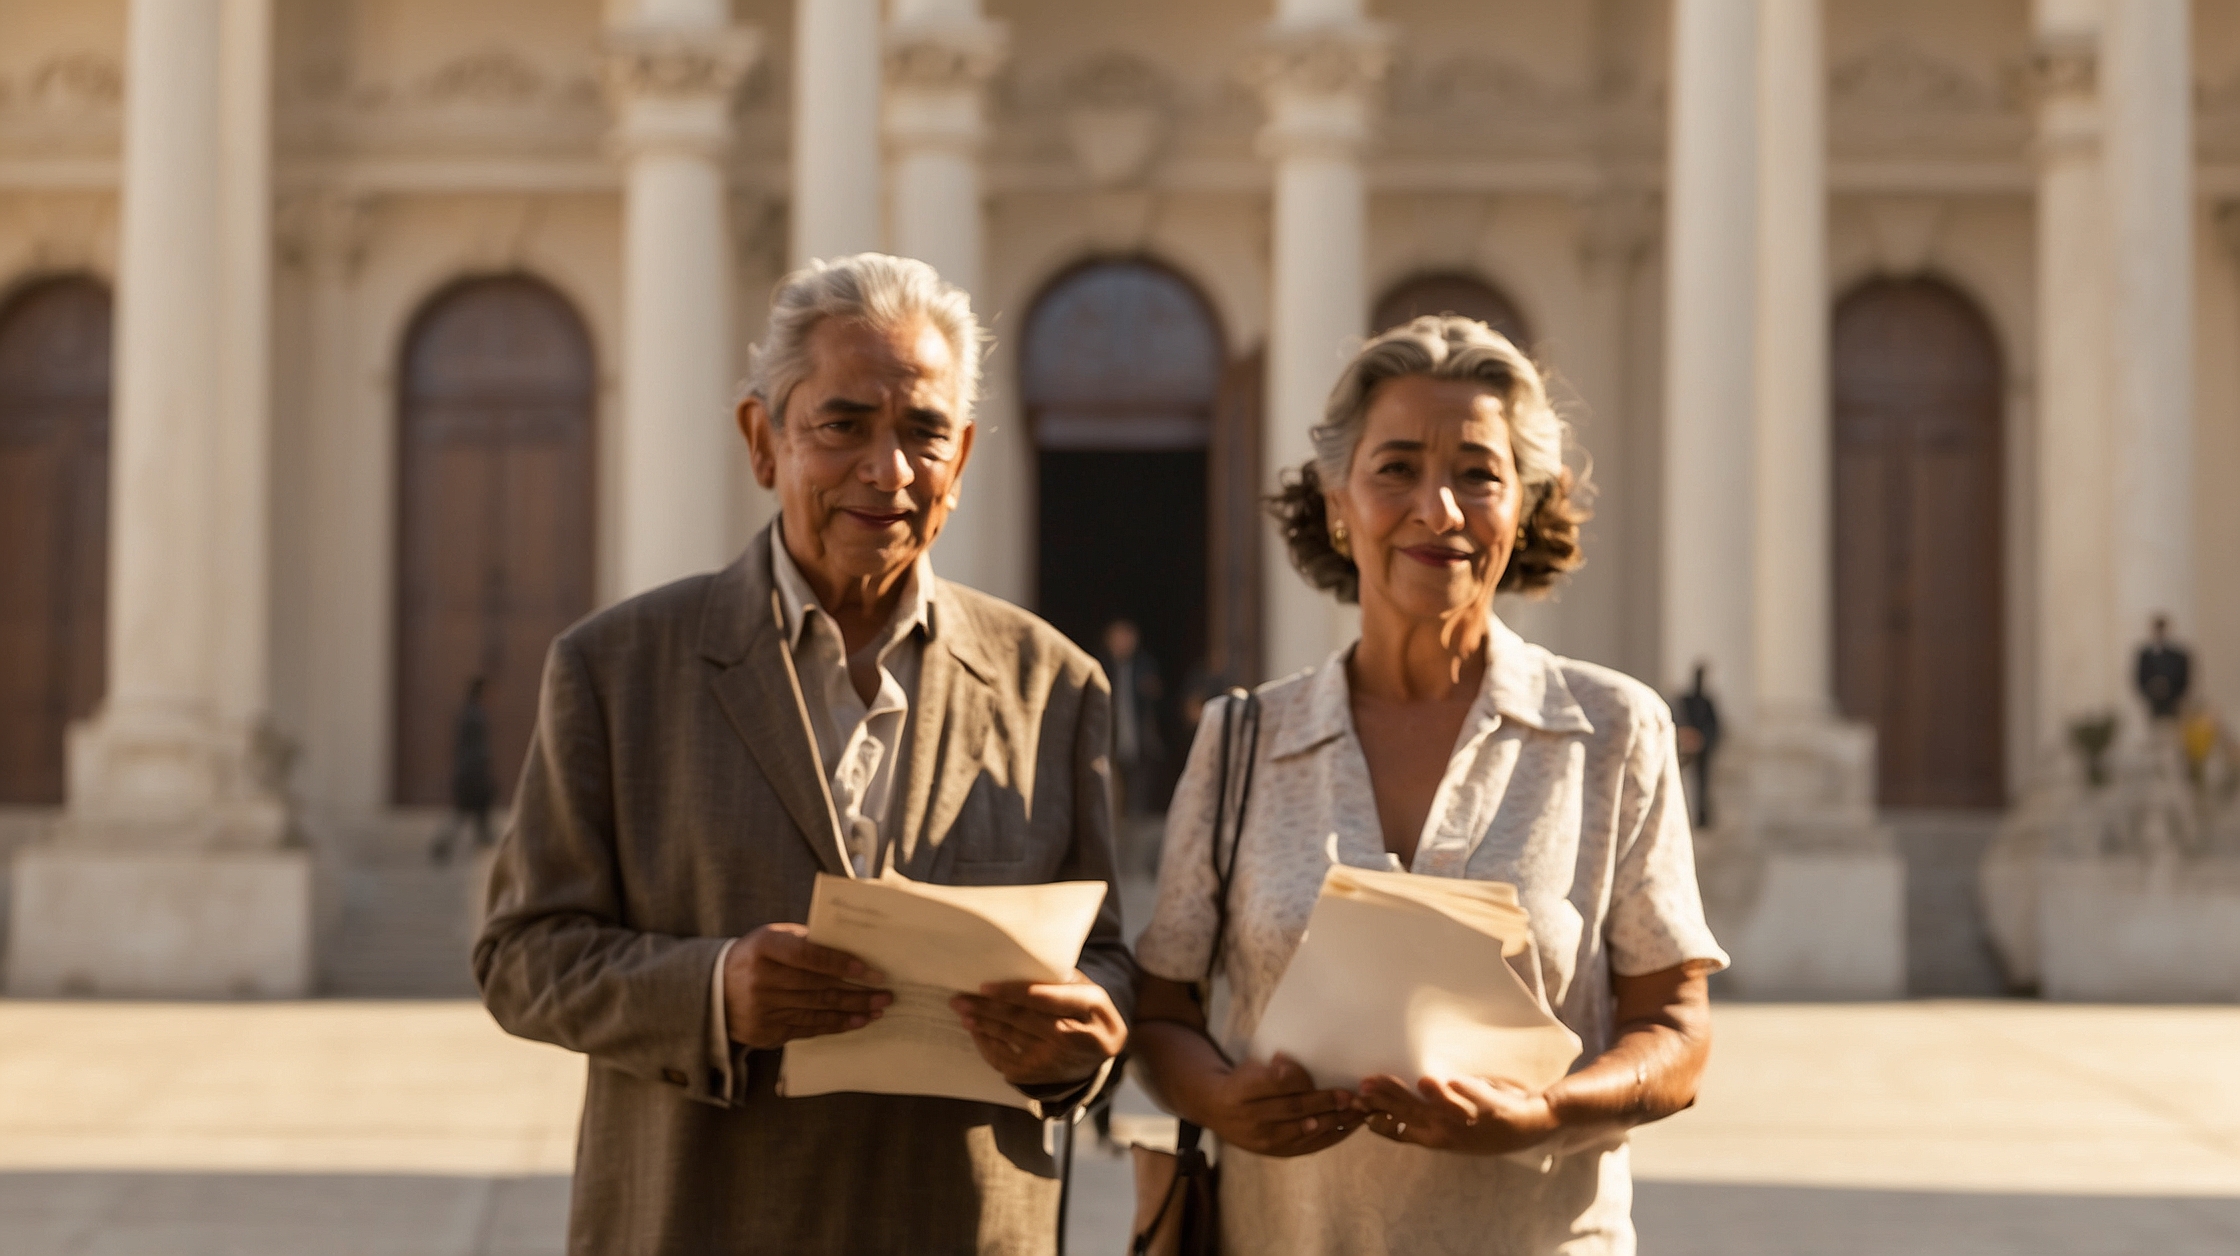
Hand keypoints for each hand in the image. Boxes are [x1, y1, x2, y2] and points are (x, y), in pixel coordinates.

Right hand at [723, 923, 891, 1049]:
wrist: (714, 991)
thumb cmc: (756, 957)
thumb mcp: (773, 939)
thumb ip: (806, 942)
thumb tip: (853, 948)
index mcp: (764, 947)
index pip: (809, 955)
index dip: (840, 963)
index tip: (869, 970)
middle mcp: (761, 979)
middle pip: (818, 987)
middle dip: (856, 991)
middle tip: (885, 992)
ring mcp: (762, 1009)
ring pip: (817, 1010)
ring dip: (852, 1010)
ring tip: (878, 1007)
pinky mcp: (767, 1031)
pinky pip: (808, 1028)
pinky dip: (836, 1024)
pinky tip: (857, 1021)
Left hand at [950, 971, 1125, 1087]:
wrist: (1106, 1049)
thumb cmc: (1087, 1009)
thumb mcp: (1085, 988)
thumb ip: (1057, 980)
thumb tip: (1011, 966)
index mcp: (1091, 1006)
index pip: (1044, 998)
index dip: (1012, 993)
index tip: (984, 987)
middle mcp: (1076, 1036)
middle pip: (1024, 1020)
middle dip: (988, 1009)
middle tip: (960, 999)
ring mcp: (1059, 1059)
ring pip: (1013, 1040)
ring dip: (984, 1026)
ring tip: (963, 1013)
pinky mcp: (1046, 1074)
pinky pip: (1010, 1062)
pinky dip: (990, 1048)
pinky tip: (977, 1033)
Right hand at [1187, 1053, 1360, 1157]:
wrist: (1216, 1111)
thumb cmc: (1242, 1081)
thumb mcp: (1250, 1066)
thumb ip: (1273, 1067)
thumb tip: (1292, 1062)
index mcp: (1242, 1089)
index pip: (1277, 1083)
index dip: (1300, 1078)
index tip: (1321, 1074)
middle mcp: (1251, 1118)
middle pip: (1295, 1109)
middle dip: (1326, 1102)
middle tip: (1352, 1096)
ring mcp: (1263, 1139)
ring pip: (1305, 1130)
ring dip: (1336, 1120)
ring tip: (1358, 1111)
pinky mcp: (1275, 1152)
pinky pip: (1309, 1145)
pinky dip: (1332, 1136)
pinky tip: (1350, 1127)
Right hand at [1357, 1074, 1560, 1154]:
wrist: (1540, 1122)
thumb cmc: (1495, 1120)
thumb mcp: (1460, 1124)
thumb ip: (1435, 1110)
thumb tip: (1406, 1091)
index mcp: (1442, 1138)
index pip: (1404, 1132)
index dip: (1381, 1122)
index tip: (1358, 1108)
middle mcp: (1454, 1134)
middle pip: (1417, 1115)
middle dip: (1391, 1100)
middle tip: (1366, 1086)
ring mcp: (1476, 1124)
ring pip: (1445, 1109)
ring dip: (1428, 1098)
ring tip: (1412, 1085)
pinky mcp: (1497, 1112)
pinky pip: (1478, 1101)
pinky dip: (1464, 1091)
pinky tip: (1445, 1082)